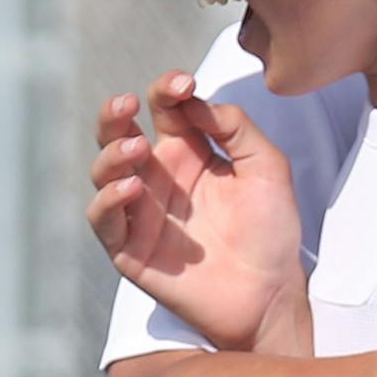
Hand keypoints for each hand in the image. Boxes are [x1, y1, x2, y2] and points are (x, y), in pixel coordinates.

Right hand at [87, 76, 308, 353]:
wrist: (272, 293)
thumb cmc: (271, 231)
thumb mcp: (267, 168)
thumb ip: (236, 128)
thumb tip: (196, 101)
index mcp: (189, 153)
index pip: (164, 110)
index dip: (168, 89)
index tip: (185, 83)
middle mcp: (159, 179)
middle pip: (119, 135)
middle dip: (114, 115)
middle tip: (127, 103)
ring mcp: (142, 213)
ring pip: (104, 173)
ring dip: (111, 155)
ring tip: (136, 149)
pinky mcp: (131, 250)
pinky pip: (104, 220)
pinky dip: (109, 200)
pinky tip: (131, 187)